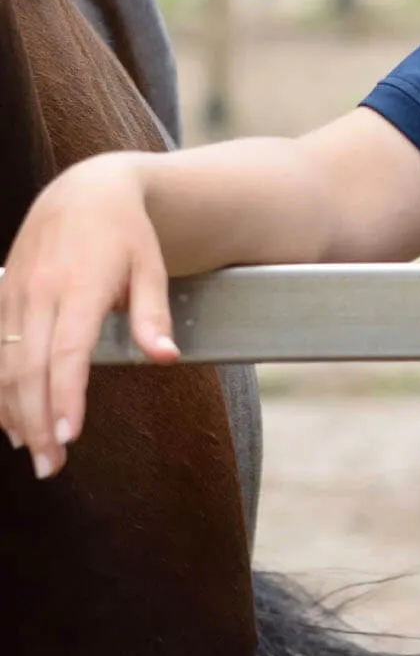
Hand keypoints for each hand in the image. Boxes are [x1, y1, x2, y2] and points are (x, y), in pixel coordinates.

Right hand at [0, 154, 178, 477]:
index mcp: (82, 284)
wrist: (83, 190)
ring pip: (4, 364)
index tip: (70, 436)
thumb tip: (166, 357)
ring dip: (14, 412)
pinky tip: (12, 418)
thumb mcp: (151, 266)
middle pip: (30, 368)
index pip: (69, 352)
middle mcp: (41, 291)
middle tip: (51, 466)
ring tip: (33, 451)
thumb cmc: (126, 233)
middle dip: (38, 422)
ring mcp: (15, 292)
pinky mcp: (2, 293)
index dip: (66, 396)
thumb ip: (153, 315)